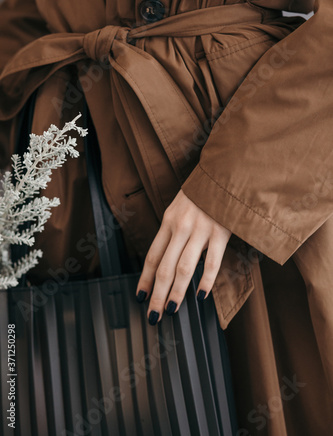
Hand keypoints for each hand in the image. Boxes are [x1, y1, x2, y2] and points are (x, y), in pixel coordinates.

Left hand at [136, 189, 230, 324]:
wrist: (225, 174)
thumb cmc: (202, 194)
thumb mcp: (179, 208)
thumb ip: (173, 231)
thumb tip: (165, 259)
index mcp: (169, 221)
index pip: (153, 256)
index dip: (145, 278)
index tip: (140, 296)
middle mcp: (181, 227)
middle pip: (164, 266)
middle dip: (157, 293)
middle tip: (153, 314)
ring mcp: (201, 230)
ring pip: (184, 268)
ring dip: (176, 292)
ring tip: (172, 309)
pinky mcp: (220, 232)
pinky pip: (212, 262)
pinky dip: (205, 281)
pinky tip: (200, 295)